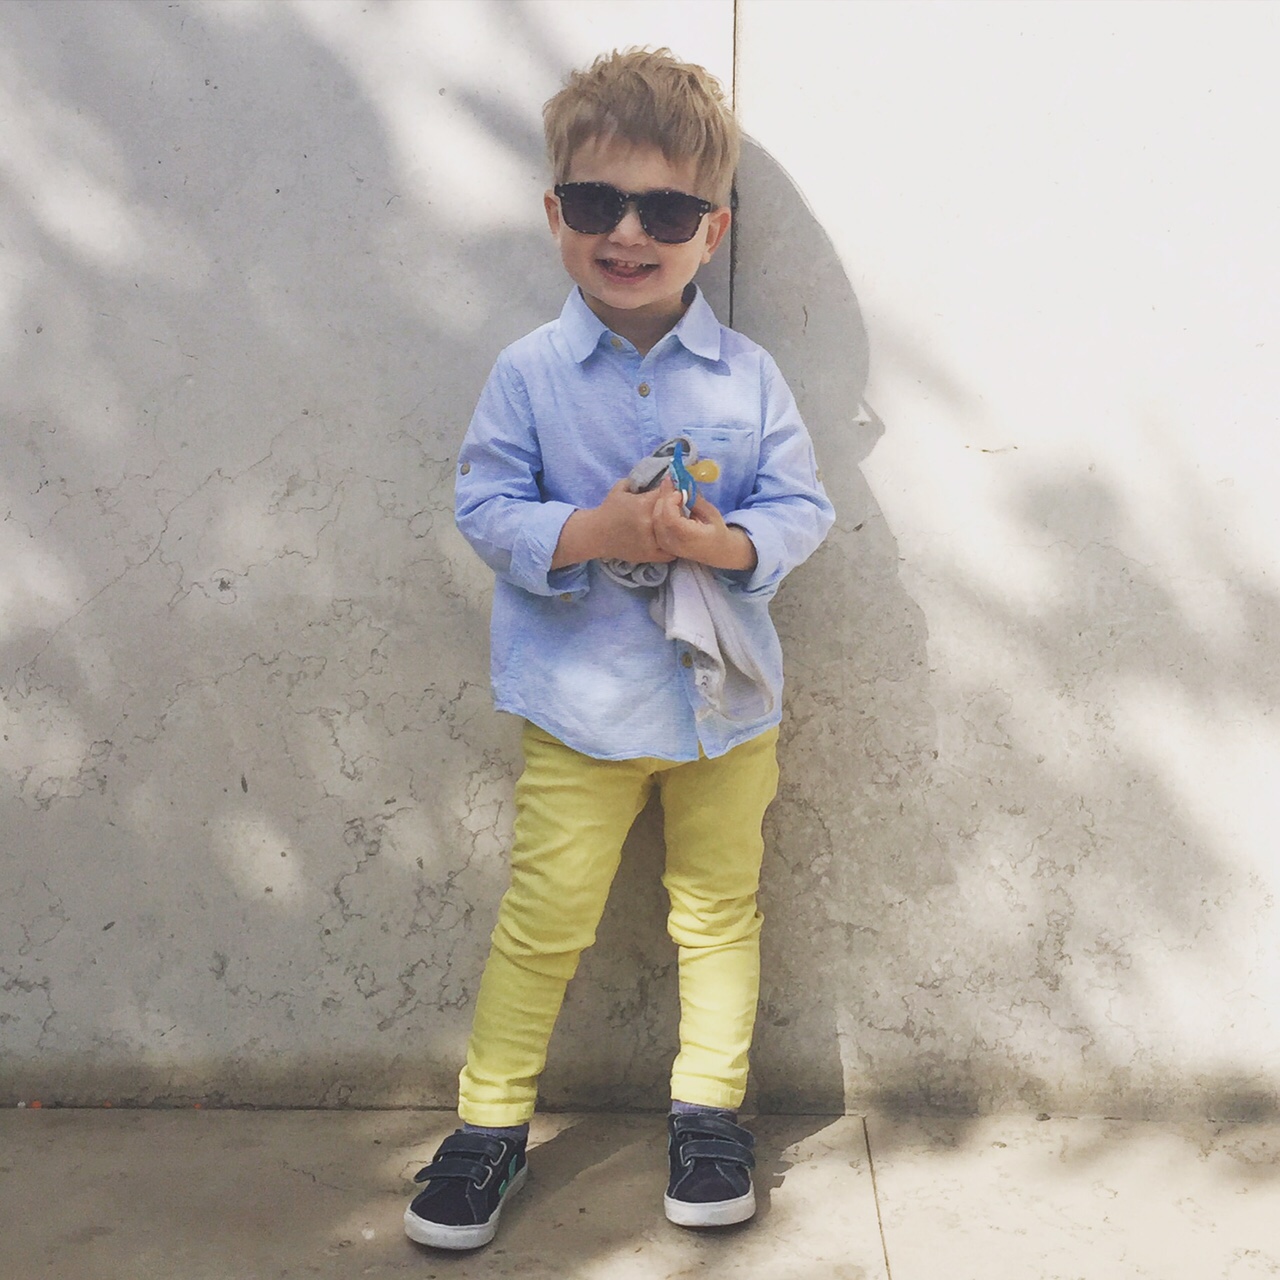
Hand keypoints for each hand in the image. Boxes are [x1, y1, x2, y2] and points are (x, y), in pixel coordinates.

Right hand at [551, 480, 675, 567]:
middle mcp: (649, 523)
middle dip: (680, 509)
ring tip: (680, 524)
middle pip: (676, 514)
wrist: (595, 534)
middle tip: (681, 507)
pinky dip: (674, 546)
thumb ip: (640, 480)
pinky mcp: (649, 555)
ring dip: (679, 529)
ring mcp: (650, 541)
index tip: (674, 490)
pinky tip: (672, 539)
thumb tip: (661, 475)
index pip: (668, 494)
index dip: (673, 491)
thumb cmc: (609, 509)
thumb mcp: (622, 487)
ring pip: (676, 534)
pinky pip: (670, 553)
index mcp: (643, 504)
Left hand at [651, 475, 757, 571]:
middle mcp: (674, 544)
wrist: (716, 551)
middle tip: (672, 484)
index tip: (679, 491)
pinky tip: (669, 503)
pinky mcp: (662, 543)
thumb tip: (682, 484)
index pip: (670, 518)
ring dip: (661, 502)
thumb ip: (695, 499)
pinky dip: (659, 510)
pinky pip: (655, 523)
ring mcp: (666, 545)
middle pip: (659, 517)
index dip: (671, 501)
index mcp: (689, 538)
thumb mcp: (711, 513)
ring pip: (654, 519)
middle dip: (664, 498)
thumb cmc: (716, 531)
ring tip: (672, 493)